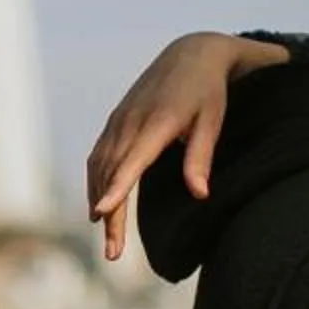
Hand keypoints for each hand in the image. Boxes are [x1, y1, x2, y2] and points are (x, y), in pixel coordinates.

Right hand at [85, 33, 288, 261]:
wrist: (190, 53)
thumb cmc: (208, 91)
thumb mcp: (213, 121)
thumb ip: (200, 157)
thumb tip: (200, 195)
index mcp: (158, 122)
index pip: (132, 161)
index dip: (116, 188)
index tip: (101, 212)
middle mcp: (132, 121)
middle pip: (112, 174)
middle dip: (109, 214)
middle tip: (112, 254)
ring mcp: (119, 121)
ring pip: (100, 168)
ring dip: (99, 203)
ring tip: (109, 239)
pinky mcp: (115, 121)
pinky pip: (98, 157)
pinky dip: (95, 183)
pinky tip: (98, 205)